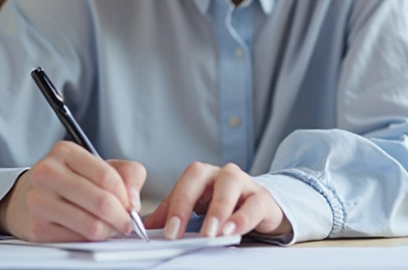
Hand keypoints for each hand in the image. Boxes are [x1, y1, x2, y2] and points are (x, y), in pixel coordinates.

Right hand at [0, 141, 145, 241]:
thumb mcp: (98, 165)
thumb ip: (127, 173)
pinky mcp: (37, 228)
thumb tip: (133, 200)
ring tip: (109, 227)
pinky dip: (90, 240)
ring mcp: (39, 201)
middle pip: (101, 202)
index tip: (132, 206)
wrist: (25, 198)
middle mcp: (47, 173)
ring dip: (108, 231)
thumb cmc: (68, 181)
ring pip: (91, 226)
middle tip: (127, 223)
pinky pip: (77, 241)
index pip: (107, 176)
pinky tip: (89, 231)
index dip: (126, 196)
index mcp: (65, 152)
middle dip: (121, 217)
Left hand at [145, 162, 291, 239]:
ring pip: (229, 184)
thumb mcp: (197, 209)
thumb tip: (145, 226)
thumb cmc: (225, 206)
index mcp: (201, 176)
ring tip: (210, 233)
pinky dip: (242, 218)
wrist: (261, 208)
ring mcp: (243, 182)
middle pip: (200, 175)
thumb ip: (173, 215)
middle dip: (186, 202)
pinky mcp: (262, 198)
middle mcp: (220, 174)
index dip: (173, 206)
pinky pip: (254, 204)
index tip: (166, 231)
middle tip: (177, 232)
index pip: (182, 184)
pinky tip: (232, 231)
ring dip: (218, 209)